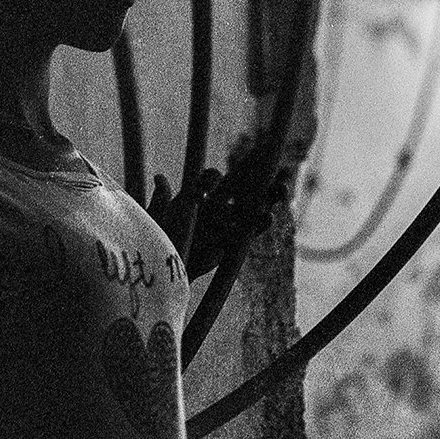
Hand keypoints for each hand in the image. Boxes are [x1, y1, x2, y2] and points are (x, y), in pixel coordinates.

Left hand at [148, 160, 292, 280]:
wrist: (167, 272)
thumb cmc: (160, 244)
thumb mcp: (158, 220)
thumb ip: (161, 200)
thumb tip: (160, 178)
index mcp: (197, 197)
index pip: (210, 180)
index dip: (212, 179)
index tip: (206, 188)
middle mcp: (216, 207)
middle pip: (239, 186)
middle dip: (255, 176)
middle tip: (269, 167)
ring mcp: (226, 224)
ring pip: (251, 206)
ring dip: (267, 198)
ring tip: (281, 189)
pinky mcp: (233, 243)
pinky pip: (250, 231)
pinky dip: (261, 224)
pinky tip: (270, 217)